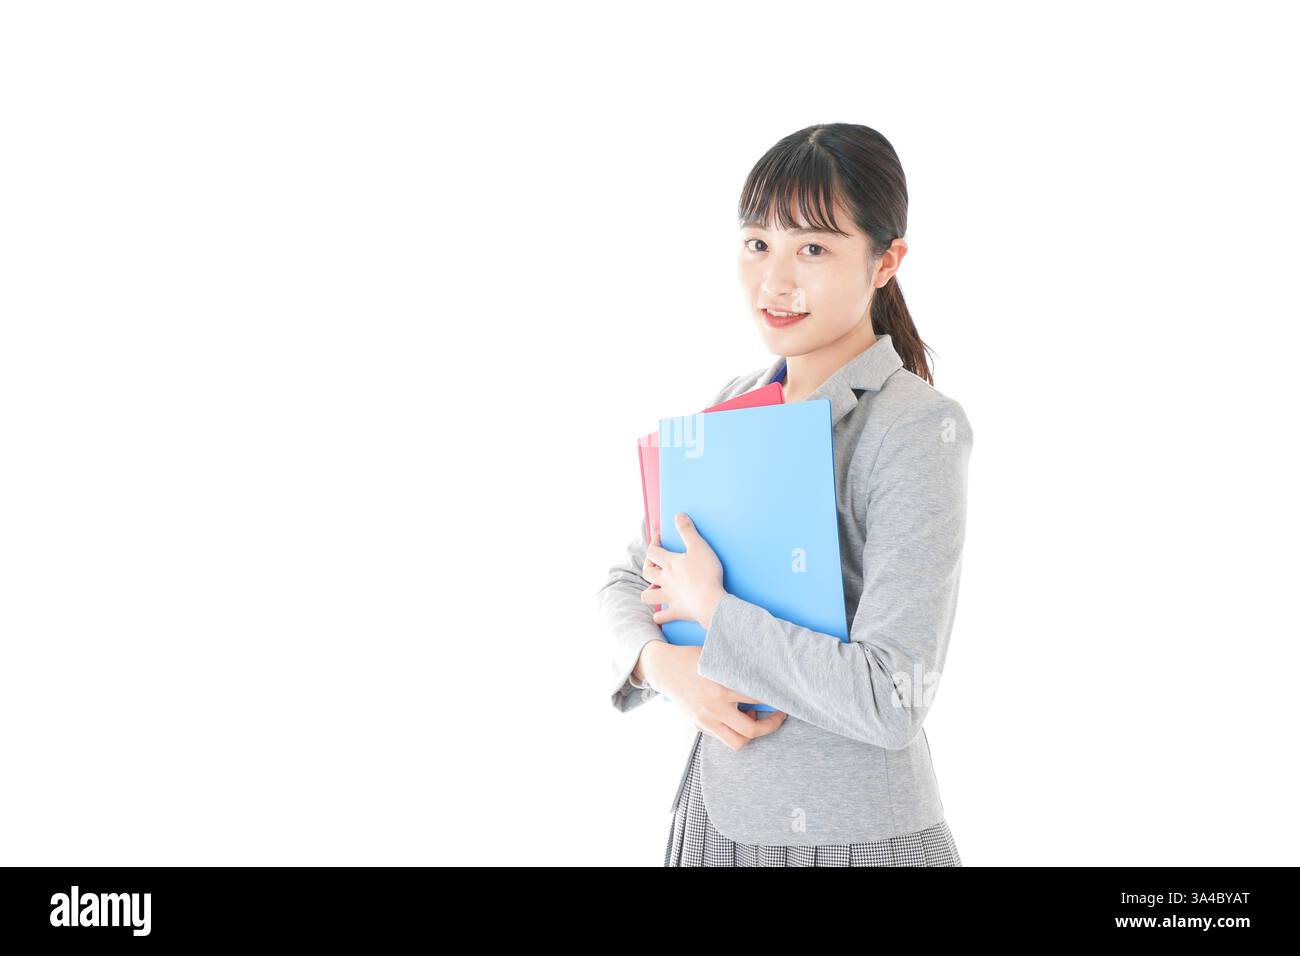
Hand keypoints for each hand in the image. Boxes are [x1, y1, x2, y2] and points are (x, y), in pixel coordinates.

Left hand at [640, 512, 726, 628]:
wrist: (709, 601)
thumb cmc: (706, 573)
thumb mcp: (699, 546)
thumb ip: (687, 530)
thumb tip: (678, 515)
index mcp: (669, 563)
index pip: (653, 551)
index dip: (653, 543)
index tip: (658, 538)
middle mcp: (665, 580)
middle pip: (647, 572)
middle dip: (648, 565)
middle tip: (653, 562)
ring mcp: (669, 597)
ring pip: (648, 595)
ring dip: (648, 592)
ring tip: (654, 589)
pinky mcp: (676, 611)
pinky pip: (662, 617)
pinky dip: (660, 616)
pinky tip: (661, 614)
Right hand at [641, 642, 787, 750]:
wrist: (665, 669)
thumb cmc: (693, 659)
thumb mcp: (716, 658)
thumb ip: (738, 669)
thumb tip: (766, 676)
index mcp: (721, 688)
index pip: (757, 699)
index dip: (775, 700)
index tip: (784, 698)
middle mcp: (714, 708)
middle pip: (750, 730)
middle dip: (770, 725)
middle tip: (778, 716)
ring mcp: (706, 720)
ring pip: (737, 742)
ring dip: (750, 734)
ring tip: (754, 719)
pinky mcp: (699, 726)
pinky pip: (723, 737)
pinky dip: (734, 730)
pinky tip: (736, 716)